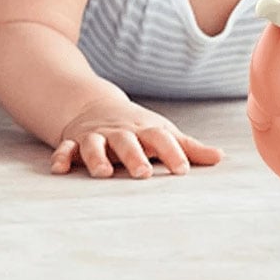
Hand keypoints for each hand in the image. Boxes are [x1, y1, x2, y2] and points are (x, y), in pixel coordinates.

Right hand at [50, 97, 223, 177]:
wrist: (96, 105)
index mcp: (145, 130)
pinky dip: (61, 157)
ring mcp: (96, 136)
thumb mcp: (163, 132)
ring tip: (103, 173)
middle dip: (135, 157)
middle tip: (144, 174)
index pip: (162, 139)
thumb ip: (189, 147)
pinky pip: (65, 149)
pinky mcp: (73, 142)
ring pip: (95, 145)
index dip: (173, 153)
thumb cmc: (138, 126)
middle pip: (128, 142)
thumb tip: (221, 158)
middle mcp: (120, 133)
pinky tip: (59, 169)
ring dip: (97, 157)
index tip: (183, 170)